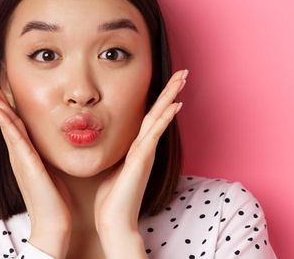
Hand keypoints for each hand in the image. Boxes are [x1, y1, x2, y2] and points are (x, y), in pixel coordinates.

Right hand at [0, 69, 72, 258]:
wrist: (53, 224)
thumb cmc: (54, 199)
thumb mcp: (50, 169)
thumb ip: (46, 153)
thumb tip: (53, 139)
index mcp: (24, 151)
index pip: (12, 119)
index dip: (4, 99)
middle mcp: (18, 152)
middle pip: (3, 116)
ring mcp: (20, 157)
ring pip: (5, 123)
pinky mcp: (27, 164)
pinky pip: (14, 139)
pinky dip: (5, 122)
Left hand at [93, 69, 187, 237]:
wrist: (113, 220)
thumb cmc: (111, 198)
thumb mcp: (112, 169)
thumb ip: (117, 155)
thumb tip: (109, 144)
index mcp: (137, 148)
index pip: (150, 117)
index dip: (159, 99)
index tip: (168, 82)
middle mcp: (144, 148)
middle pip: (159, 112)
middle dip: (171, 91)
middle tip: (183, 72)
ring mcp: (145, 153)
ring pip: (160, 118)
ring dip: (171, 96)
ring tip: (182, 78)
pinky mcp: (142, 160)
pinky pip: (155, 134)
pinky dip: (165, 118)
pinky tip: (175, 104)